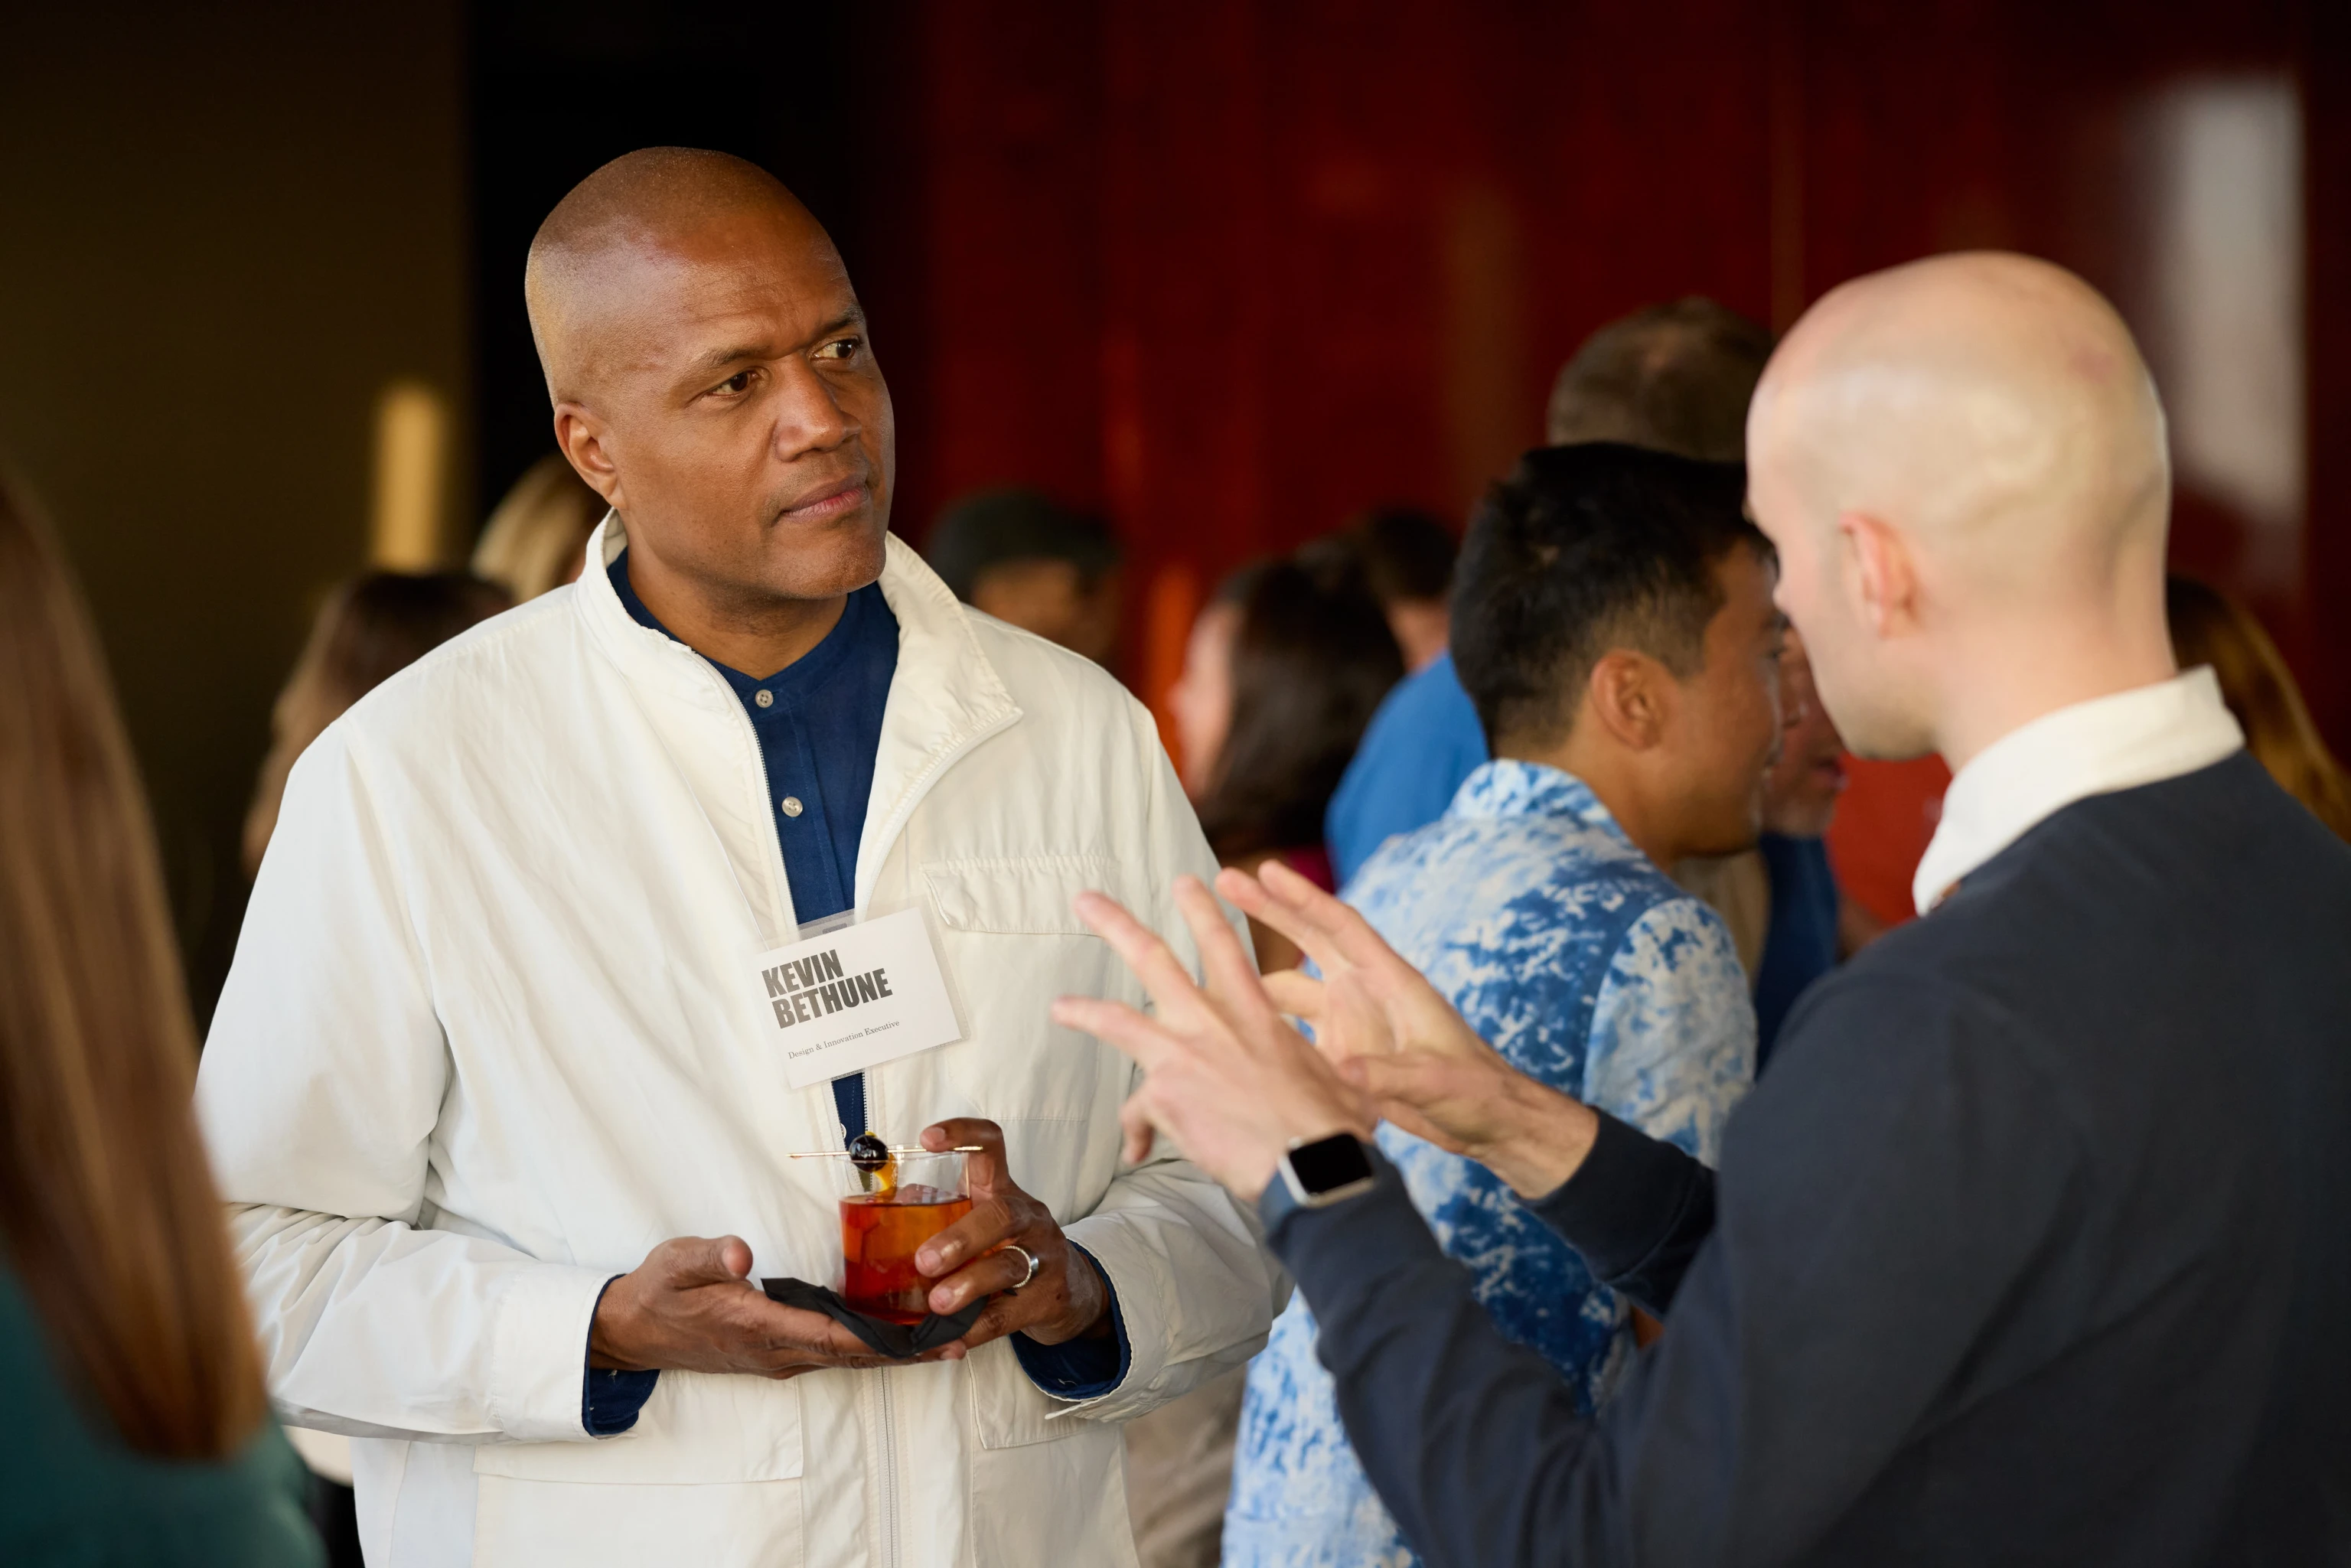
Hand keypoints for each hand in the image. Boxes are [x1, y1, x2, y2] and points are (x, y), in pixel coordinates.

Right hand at [591, 1236, 944, 1377]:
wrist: (633, 1329)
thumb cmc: (659, 1291)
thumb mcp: (677, 1263)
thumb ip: (712, 1257)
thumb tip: (742, 1254)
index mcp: (759, 1327)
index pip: (832, 1337)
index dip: (882, 1340)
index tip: (926, 1337)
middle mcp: (777, 1351)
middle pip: (855, 1356)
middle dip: (908, 1351)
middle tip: (961, 1338)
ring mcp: (779, 1356)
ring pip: (849, 1359)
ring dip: (897, 1352)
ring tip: (948, 1340)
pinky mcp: (779, 1352)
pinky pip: (835, 1354)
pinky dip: (872, 1347)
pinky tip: (900, 1334)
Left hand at [911, 1118, 1110, 1350]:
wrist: (1071, 1292)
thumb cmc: (1012, 1250)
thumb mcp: (983, 1224)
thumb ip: (941, 1215)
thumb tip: (885, 1211)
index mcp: (1003, 1191)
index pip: (990, 1147)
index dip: (963, 1135)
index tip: (928, 1139)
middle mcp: (1028, 1217)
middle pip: (1001, 1213)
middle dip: (961, 1236)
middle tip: (925, 1261)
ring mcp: (1043, 1257)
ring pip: (1009, 1265)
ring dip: (969, 1284)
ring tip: (938, 1304)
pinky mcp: (1047, 1299)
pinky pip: (1009, 1315)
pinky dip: (976, 1328)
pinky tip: (953, 1339)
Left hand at [1054, 874, 1375, 1201]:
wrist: (1310, 1165)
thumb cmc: (1332, 1127)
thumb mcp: (1331, 1075)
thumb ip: (1309, 1066)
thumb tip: (1336, 1077)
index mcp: (1254, 1011)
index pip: (1222, 944)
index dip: (1201, 910)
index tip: (1184, 883)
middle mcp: (1212, 1022)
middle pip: (1152, 958)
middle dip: (1116, 925)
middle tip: (1087, 900)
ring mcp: (1182, 1054)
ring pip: (1116, 1019)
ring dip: (1083, 1010)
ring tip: (1060, 1007)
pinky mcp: (1163, 1094)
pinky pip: (1134, 1110)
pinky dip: (1134, 1131)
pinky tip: (1136, 1149)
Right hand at [1217, 860, 1600, 1198]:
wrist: (1489, 1123)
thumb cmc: (1475, 1091)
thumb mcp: (1434, 1081)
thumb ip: (1388, 1073)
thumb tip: (1342, 1069)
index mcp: (1392, 981)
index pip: (1341, 927)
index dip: (1303, 898)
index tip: (1265, 872)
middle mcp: (1366, 991)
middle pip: (1309, 939)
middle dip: (1267, 910)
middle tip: (1223, 881)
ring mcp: (1353, 1020)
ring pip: (1293, 986)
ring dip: (1256, 973)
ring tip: (1207, 962)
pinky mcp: (1344, 1051)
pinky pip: (1296, 1031)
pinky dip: (1267, 1024)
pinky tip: (1231, 1027)